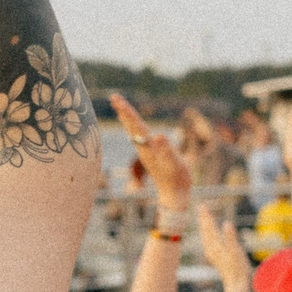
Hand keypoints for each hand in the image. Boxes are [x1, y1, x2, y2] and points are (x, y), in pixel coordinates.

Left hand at [110, 94, 190, 209]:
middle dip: (123, 111)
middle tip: (113, 96)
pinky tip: (132, 126)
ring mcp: (146, 151)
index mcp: (149, 147)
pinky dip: (134, 127)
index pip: (136, 125)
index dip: (127, 112)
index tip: (118, 100)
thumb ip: (167, 150)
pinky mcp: (150, 154)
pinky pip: (139, 137)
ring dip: (126, 118)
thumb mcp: (175, 164)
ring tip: (119, 107)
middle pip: (131, 126)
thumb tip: (158, 135)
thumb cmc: (177, 179)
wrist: (175, 195)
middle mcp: (144, 148)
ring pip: (133, 131)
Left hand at [198, 199, 250, 288]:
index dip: (207, 216)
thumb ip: (231, 237)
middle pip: (206, 230)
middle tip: (201, 207)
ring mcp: (213, 254)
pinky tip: (209, 236)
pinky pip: (209, 242)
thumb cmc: (238, 269)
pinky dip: (208, 235)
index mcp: (216, 245)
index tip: (202, 205)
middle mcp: (211, 249)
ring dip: (205, 226)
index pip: (210, 227)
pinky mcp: (216, 258)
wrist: (236, 285)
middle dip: (204, 218)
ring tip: (203, 218)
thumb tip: (226, 223)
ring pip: (206, 236)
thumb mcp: (236, 251)